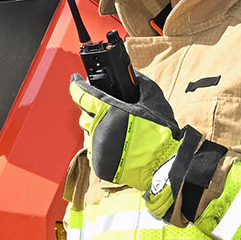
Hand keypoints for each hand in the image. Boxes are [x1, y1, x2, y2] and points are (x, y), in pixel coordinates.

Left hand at [70, 73, 183, 216]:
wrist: (165, 164)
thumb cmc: (161, 131)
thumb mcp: (154, 99)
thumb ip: (140, 82)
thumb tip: (131, 74)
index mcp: (109, 111)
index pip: (82, 94)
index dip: (77, 84)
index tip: (76, 79)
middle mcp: (99, 129)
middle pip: (84, 115)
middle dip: (91, 110)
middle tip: (107, 111)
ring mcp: (97, 149)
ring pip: (90, 134)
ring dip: (99, 129)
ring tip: (117, 131)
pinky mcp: (99, 165)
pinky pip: (95, 152)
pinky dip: (103, 147)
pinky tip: (117, 146)